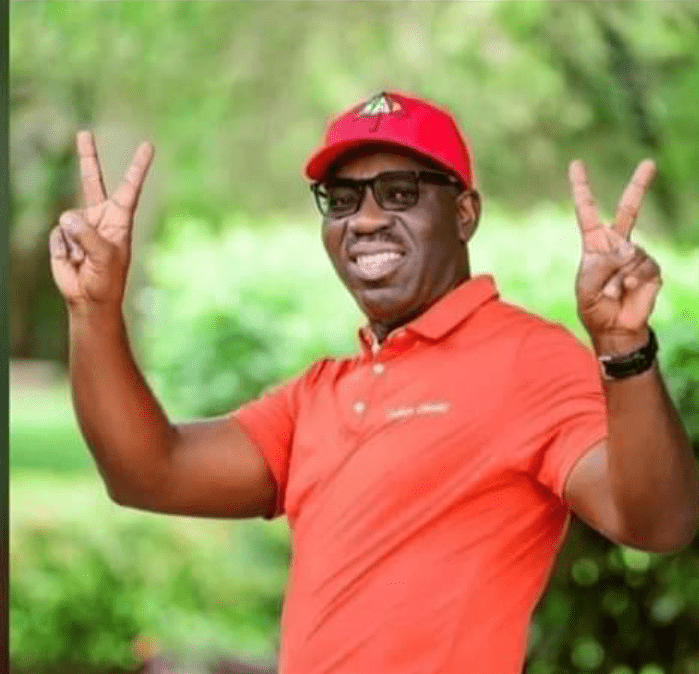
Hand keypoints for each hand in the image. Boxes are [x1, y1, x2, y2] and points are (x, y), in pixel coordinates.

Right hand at [49, 131, 153, 311]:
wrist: (89, 299)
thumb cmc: (106, 280)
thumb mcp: (104, 257)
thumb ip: (87, 235)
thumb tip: (66, 216)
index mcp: (119, 220)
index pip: (129, 188)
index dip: (138, 167)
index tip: (148, 146)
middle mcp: (100, 217)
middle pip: (92, 182)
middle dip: (87, 158)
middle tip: (84, 133)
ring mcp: (80, 225)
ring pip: (68, 218)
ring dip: (73, 241)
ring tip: (83, 259)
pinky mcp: (62, 236)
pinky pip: (56, 234)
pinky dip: (61, 249)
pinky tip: (72, 260)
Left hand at [569, 159, 661, 354]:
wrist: (613, 327)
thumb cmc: (593, 306)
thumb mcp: (586, 284)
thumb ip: (602, 263)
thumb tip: (630, 249)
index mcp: (594, 244)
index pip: (587, 211)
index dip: (582, 188)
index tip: (576, 164)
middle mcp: (617, 245)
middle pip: (629, 209)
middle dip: (639, 186)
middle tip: (649, 162)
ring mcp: (636, 255)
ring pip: (630, 252)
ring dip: (616, 276)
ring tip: (611, 291)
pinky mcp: (652, 269)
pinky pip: (642, 266)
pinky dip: (631, 280)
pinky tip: (626, 290)